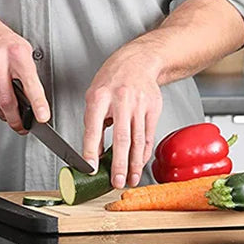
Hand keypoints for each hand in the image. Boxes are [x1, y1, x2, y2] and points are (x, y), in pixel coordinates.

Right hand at [0, 9, 49, 132]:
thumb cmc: (0, 39)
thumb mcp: (21, 48)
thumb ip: (28, 72)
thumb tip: (35, 100)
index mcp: (17, 53)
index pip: (30, 82)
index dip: (38, 102)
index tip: (42, 117)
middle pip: (7, 101)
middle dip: (16, 120)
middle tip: (21, 127)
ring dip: (2, 111)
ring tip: (7, 108)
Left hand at [82, 45, 162, 188]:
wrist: (138, 61)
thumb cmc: (112, 78)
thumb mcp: (94, 94)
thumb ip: (93, 122)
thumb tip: (93, 151)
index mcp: (100, 96)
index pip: (93, 127)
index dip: (91, 149)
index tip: (90, 167)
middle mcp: (120, 100)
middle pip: (120, 137)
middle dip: (118, 164)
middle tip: (116, 181)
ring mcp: (139, 105)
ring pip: (137, 140)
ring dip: (134, 164)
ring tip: (130, 179)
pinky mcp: (153, 109)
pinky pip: (148, 136)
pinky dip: (143, 153)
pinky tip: (139, 164)